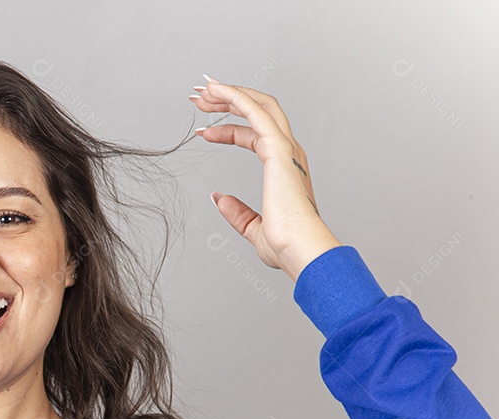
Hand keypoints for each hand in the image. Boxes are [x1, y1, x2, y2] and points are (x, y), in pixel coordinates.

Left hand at [190, 76, 339, 280]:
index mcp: (284, 167)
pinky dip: (235, 97)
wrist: (299, 248)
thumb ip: (237, 212)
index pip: (253, 135)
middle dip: (228, 100)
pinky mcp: (279, 148)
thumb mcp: (253, 228)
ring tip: (200, 92)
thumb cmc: (286, 244)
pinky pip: (255, 112)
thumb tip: (219, 198)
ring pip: (258, 105)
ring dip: (228, 94)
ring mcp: (286, 148)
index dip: (227, 128)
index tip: (202, 131)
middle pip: (258, 111)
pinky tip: (215, 90)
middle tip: (199, 98)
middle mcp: (288, 152)